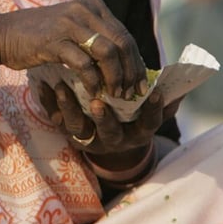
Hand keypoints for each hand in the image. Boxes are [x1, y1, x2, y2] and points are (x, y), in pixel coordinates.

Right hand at [0, 0, 147, 99]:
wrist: (3, 34)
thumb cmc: (38, 36)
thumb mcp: (72, 29)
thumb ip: (95, 37)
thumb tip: (124, 63)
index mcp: (93, 6)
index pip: (125, 35)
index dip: (137, 61)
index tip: (140, 83)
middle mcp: (85, 10)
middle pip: (122, 43)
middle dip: (131, 72)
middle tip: (132, 93)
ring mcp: (70, 24)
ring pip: (108, 53)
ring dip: (116, 78)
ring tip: (115, 95)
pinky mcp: (55, 41)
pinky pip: (84, 63)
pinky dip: (93, 81)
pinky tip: (94, 93)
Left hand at [38, 81, 180, 157]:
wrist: (108, 138)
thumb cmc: (134, 118)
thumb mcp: (149, 112)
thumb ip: (164, 102)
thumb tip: (179, 89)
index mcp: (136, 133)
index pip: (148, 124)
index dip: (152, 110)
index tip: (154, 93)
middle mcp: (112, 139)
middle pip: (109, 132)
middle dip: (105, 119)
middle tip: (98, 103)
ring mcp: (88, 137)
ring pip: (77, 127)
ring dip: (69, 108)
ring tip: (62, 88)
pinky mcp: (67, 130)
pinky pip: (55, 118)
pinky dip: (48, 102)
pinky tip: (42, 84)